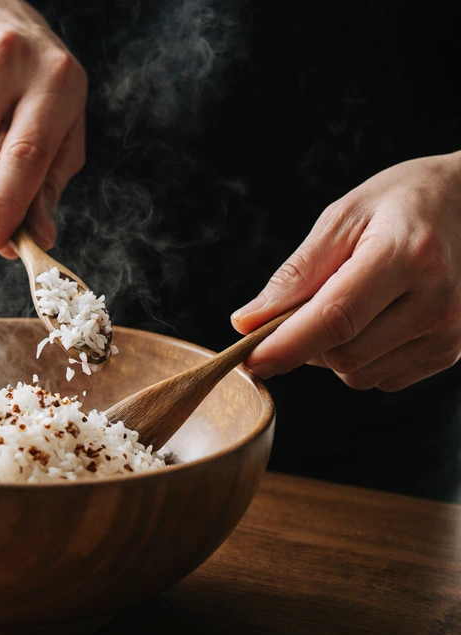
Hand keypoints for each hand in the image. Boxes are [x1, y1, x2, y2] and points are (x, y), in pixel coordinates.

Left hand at [231, 151, 460, 391]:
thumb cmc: (402, 204)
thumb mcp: (343, 217)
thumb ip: (296, 273)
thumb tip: (247, 322)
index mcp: (407, 256)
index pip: (334, 319)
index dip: (285, 346)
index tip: (247, 359)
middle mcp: (436, 301)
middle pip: (342, 355)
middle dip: (305, 341)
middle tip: (304, 305)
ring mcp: (449, 332)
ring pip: (358, 375)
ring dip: (332, 352)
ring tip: (349, 302)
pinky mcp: (451, 353)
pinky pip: (381, 379)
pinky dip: (361, 359)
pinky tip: (375, 319)